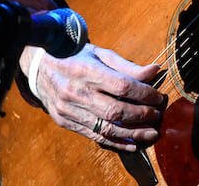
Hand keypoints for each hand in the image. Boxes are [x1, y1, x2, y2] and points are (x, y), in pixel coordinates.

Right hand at [24, 43, 165, 151]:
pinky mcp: (65, 122)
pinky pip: (94, 136)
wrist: (39, 67)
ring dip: (133, 133)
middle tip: (158, 115)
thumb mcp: (99, 53)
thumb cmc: (75, 57)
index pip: (121, 86)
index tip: (159, 97)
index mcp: (86, 70)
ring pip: (106, 128)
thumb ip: (127, 66)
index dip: (144, 94)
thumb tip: (155, 71)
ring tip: (151, 133)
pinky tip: (132, 143)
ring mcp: (68, 109)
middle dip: (142, 116)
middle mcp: (75, 92)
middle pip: (115, 110)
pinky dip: (116, 142)